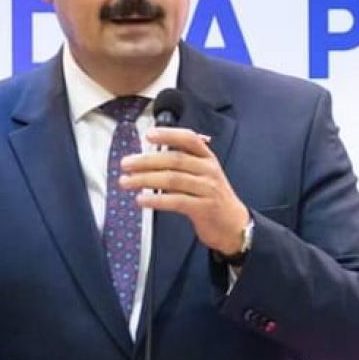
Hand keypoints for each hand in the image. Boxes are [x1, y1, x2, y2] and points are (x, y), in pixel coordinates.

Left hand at [120, 126, 250, 254]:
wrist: (233, 225)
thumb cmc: (211, 197)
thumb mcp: (203, 175)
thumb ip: (183, 164)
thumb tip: (148, 157)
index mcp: (208, 158)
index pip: (189, 139)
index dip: (169, 134)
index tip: (148, 135)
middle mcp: (209, 170)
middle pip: (175, 160)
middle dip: (147, 161)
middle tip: (125, 164)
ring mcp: (208, 189)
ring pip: (173, 180)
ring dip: (146, 180)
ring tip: (126, 182)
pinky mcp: (204, 208)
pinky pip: (176, 201)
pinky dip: (156, 200)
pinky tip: (141, 200)